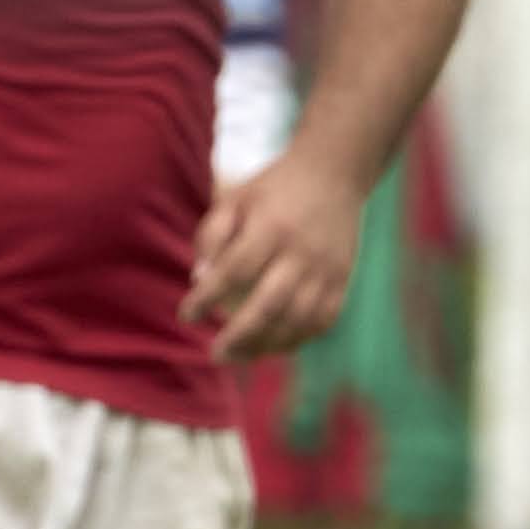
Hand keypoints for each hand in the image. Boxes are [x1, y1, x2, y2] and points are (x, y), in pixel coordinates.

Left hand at [185, 146, 359, 359]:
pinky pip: (322, 320)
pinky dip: (298, 339)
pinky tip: (273, 346)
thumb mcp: (234, 198)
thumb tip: (199, 280)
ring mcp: (327, 268)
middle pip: (269, 304)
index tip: (186, 315)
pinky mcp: (343, 278)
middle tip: (215, 353)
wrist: (334, 173)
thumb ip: (211, 236)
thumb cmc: (273, 190)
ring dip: (266, 345)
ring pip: (297, 320)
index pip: (234, 270)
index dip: (207, 298)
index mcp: (271, 227)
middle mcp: (301, 251)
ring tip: (240, 355)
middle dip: (239, 335)